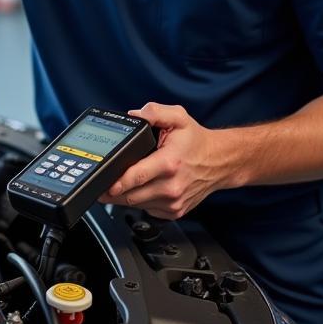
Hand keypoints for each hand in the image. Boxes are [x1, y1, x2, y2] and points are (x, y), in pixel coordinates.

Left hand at [99, 102, 231, 218]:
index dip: (118, 182)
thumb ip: (154, 112)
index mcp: (169, 163)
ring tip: (120, 184)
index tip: (105, 184)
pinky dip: (140, 201)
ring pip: (136, 205)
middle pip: (131, 196)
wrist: (220, 162)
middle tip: (102, 183)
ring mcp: (173, 202)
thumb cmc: (197, 141)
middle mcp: (172, 186)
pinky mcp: (174, 212)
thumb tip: (133, 115)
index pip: (137, 177)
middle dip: (113, 191)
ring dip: (124, 196)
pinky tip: (142, 188)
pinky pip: (147, 209)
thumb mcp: (178, 117)